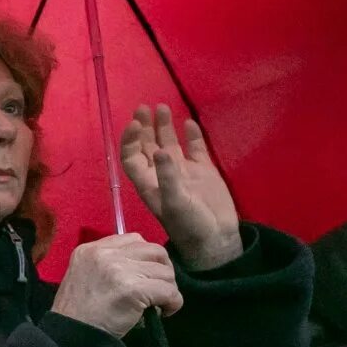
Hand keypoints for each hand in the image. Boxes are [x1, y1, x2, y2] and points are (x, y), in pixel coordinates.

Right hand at [49, 232, 183, 336]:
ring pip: (165, 272)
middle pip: (155, 250)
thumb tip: (143, 266)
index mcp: (90, 249)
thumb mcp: (84, 277)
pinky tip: (164, 312)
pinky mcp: (133, 288)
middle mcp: (104, 254)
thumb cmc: (78, 313)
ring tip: (157, 303)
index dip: (146, 258)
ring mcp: (119, 269)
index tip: (144, 276)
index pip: (133, 239)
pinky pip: (169, 291)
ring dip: (168, 289)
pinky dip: (173, 303)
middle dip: (162, 270)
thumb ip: (107, 265)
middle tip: (157, 289)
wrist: (72, 337)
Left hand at [120, 104, 242, 269]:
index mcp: (148, 182)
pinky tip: (188, 122)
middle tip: (143, 107)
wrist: (216, 239)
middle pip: (147, 146)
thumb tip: (161, 151)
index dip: (130, 140)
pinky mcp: (203, 170)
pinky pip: (194, 148)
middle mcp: (162, 173)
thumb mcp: (176, 203)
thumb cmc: (189, 225)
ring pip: (169, 143)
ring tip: (162, 107)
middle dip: (144, 127)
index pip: (132, 157)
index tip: (136, 124)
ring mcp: (183, 171)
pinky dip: (191, 135)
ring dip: (163, 127)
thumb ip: (168, 178)